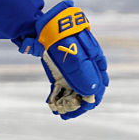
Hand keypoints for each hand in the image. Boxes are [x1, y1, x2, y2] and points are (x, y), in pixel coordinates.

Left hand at [20, 1, 108, 119]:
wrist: (40, 25)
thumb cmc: (60, 36)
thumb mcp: (73, 54)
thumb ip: (83, 72)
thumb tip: (93, 92)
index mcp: (94, 62)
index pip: (98, 85)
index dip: (92, 99)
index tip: (83, 108)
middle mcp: (85, 67)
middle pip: (85, 91)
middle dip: (77, 104)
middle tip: (66, 114)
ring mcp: (71, 69)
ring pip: (72, 91)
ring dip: (66, 102)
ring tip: (57, 111)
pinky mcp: (58, 70)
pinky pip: (60, 86)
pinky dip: (57, 96)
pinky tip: (51, 104)